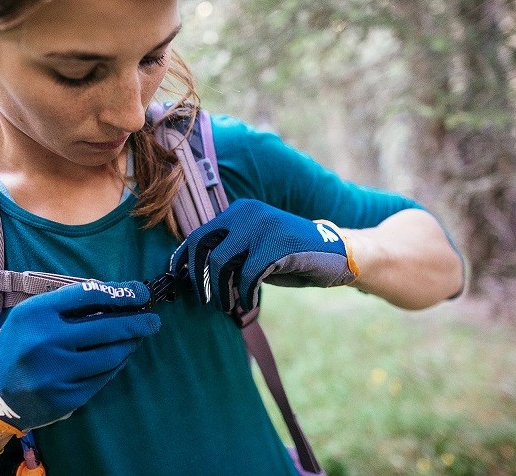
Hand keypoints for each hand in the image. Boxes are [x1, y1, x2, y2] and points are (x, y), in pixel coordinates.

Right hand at [0, 281, 159, 434]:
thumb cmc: (18, 346)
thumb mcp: (31, 315)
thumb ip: (66, 303)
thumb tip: (114, 295)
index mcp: (35, 314)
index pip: (89, 295)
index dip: (121, 293)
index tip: (141, 292)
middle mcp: (45, 342)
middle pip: (106, 328)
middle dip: (137, 323)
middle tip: (153, 320)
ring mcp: (56, 373)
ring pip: (110, 356)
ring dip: (129, 345)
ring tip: (137, 338)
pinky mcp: (66, 398)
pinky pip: (102, 378)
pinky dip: (116, 365)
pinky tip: (120, 357)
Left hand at [170, 199, 358, 311]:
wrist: (336, 254)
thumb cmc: (289, 257)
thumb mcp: (253, 252)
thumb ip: (228, 258)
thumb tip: (195, 279)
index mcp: (237, 212)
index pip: (198, 235)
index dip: (184, 260)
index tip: (178, 281)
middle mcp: (246, 212)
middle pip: (203, 246)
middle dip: (199, 277)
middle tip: (204, 299)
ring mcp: (262, 225)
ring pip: (222, 262)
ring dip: (221, 290)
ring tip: (228, 305)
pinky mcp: (277, 243)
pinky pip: (248, 274)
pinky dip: (245, 294)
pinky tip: (248, 303)